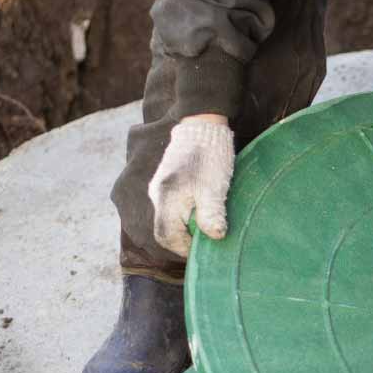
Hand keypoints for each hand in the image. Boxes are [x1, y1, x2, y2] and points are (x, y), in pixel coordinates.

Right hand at [148, 114, 234, 258]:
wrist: (203, 124)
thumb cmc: (210, 156)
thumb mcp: (214, 188)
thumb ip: (211, 215)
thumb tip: (215, 238)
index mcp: (166, 199)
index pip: (166, 236)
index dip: (184, 248)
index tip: (204, 248)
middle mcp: (157, 195)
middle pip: (165, 229)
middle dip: (185, 238)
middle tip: (207, 237)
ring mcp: (159, 187)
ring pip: (168, 218)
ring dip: (187, 226)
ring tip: (207, 222)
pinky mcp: (166, 181)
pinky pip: (171, 207)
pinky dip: (185, 214)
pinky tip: (202, 209)